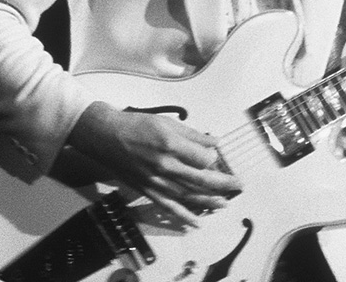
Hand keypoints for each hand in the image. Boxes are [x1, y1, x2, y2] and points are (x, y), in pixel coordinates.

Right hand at [68, 101, 243, 226]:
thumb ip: (194, 135)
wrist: (106, 136)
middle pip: (200, 179)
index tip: (216, 156)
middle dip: (223, 184)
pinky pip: (168, 206)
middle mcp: (164, 165)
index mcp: (170, 145)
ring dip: (208, 201)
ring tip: (224, 204)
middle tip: (238, 185)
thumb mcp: (168, 123)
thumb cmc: (136, 126)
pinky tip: (197, 222)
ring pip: (187, 195)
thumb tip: (216, 142)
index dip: (214, 159)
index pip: (203, 159)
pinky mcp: (147, 190)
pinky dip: (184, 216)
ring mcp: (155, 180)